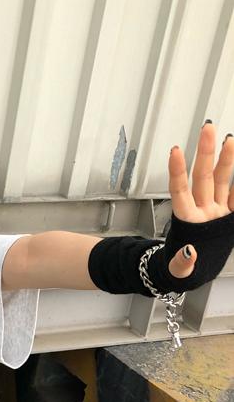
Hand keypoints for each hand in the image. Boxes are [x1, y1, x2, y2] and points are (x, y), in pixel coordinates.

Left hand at [166, 121, 233, 279]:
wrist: (192, 272)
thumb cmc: (181, 269)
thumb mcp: (179, 271)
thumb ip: (182, 263)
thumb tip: (188, 253)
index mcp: (187, 221)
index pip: (179, 191)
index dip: (177, 171)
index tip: (174, 151)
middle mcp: (201, 211)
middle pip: (202, 177)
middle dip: (205, 152)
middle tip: (207, 129)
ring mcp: (215, 211)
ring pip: (220, 180)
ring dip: (225, 159)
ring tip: (229, 139)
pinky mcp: (228, 215)